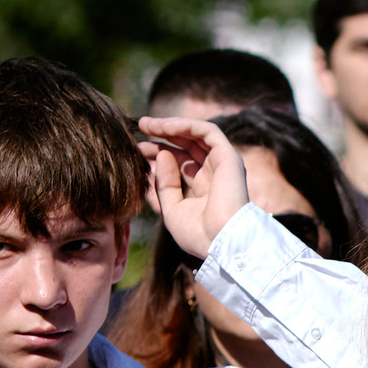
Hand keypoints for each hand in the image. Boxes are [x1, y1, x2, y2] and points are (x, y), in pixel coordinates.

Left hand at [136, 116, 252, 259]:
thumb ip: (165, 183)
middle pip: (187, 146)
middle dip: (163, 135)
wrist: (221, 243)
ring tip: (147, 124)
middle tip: (140, 127)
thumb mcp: (172, 208)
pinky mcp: (229, 157)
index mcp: (205, 188)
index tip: (138, 149)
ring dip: (171, 125)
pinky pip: (206, 131)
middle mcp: (216, 174)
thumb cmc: (198, 234)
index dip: (159, 152)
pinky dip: (185, 125)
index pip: (181, 162)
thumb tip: (162, 154)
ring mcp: (224, 164)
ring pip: (197, 134)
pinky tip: (164, 126)